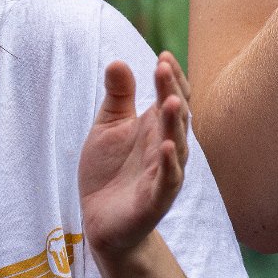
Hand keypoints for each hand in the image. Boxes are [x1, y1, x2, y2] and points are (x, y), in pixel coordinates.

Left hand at [79, 54, 189, 259]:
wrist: (101, 221)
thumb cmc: (109, 171)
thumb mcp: (108, 128)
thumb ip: (118, 98)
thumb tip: (118, 61)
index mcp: (157, 126)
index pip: (173, 96)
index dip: (171, 77)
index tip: (163, 56)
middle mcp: (166, 145)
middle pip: (176, 114)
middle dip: (172, 90)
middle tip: (163, 68)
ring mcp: (165, 171)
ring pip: (176, 143)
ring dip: (174, 123)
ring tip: (169, 101)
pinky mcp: (157, 198)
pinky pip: (168, 179)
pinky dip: (169, 163)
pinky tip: (165, 146)